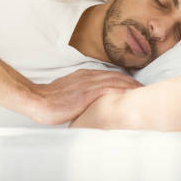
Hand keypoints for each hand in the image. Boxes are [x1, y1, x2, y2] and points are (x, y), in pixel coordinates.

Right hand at [27, 69, 142, 124]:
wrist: (36, 100)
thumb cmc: (48, 101)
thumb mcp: (67, 94)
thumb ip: (79, 95)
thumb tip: (85, 105)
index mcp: (83, 76)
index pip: (108, 75)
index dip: (122, 80)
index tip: (134, 86)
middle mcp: (87, 77)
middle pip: (115, 76)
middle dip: (131, 82)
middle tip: (144, 88)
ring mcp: (88, 84)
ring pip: (116, 80)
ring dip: (131, 85)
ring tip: (143, 91)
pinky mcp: (87, 93)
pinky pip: (110, 88)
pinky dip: (123, 90)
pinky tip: (132, 93)